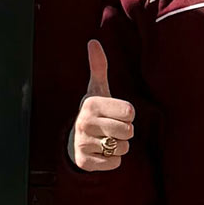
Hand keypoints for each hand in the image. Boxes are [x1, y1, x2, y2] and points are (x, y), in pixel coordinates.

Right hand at [71, 41, 135, 171]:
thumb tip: (93, 41)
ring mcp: (83, 143)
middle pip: (128, 131)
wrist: (74, 141)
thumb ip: (98, 67)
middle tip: (111, 129)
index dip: (127, 115)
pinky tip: (100, 153)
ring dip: (119, 147)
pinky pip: (115, 163)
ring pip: (123, 149)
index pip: (130, 112)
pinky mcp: (84, 162)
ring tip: (105, 140)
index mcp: (92, 104)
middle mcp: (84, 122)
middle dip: (125, 132)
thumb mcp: (96, 90)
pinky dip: (112, 160)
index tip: (115, 114)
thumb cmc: (94, 112)